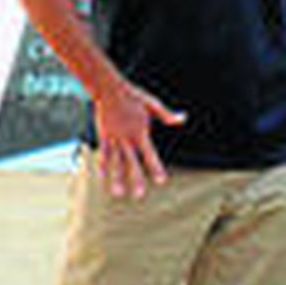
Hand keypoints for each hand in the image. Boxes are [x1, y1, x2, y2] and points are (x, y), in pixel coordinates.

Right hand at [92, 80, 185, 198]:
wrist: (109, 89)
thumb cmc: (133, 96)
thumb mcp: (153, 105)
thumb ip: (167, 115)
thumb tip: (183, 118)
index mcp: (141, 133)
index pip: (150, 154)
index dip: (156, 168)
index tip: (161, 181)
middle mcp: (127, 138)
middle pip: (132, 163)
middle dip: (136, 179)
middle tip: (139, 195)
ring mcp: (114, 138)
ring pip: (116, 162)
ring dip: (117, 178)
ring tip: (119, 194)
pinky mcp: (104, 135)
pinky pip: (104, 153)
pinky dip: (103, 165)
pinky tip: (102, 177)